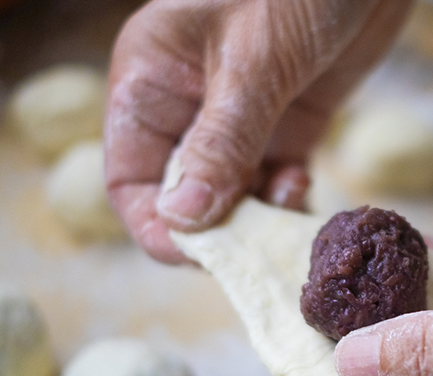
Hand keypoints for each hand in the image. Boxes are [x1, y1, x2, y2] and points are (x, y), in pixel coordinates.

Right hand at [105, 0, 412, 262]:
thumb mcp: (255, 61)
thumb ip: (220, 141)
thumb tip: (181, 218)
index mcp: (151, 81)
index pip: (130, 177)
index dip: (156, 224)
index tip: (199, 256)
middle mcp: (186, 105)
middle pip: (181, 194)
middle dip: (213, 227)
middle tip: (253, 247)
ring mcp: (239, 119)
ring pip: (230, 196)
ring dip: (255, 219)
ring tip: (283, 224)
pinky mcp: (287, 123)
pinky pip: (274, 181)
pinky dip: (286, 199)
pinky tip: (303, 195)